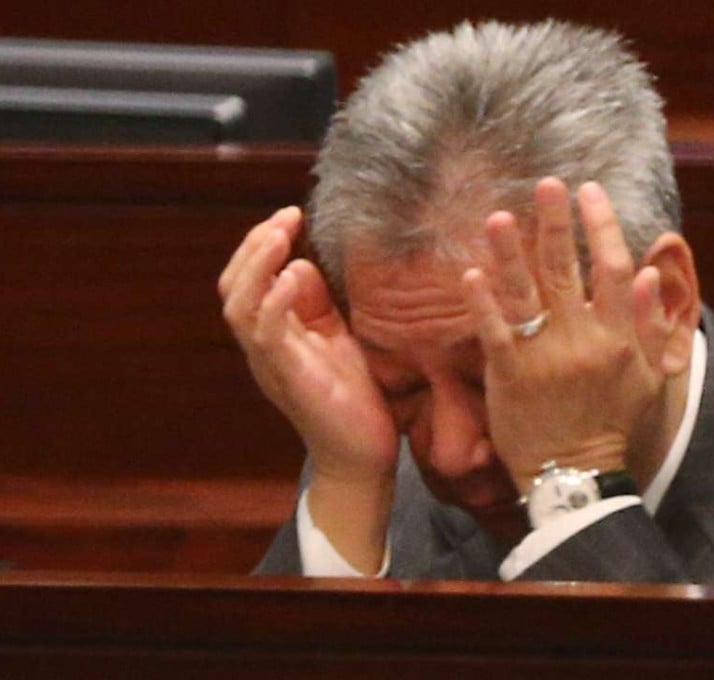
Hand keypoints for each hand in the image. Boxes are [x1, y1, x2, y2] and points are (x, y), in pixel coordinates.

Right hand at [218, 207, 399, 484]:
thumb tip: (301, 264)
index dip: (261, 244)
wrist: (363, 457)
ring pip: (240, 307)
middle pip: (233, 287)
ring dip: (258, 265)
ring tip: (280, 235)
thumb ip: (317, 304)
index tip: (291, 214)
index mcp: (273, 336)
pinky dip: (275, 302)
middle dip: (254, 246)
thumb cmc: (354, 397)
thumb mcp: (337, 339)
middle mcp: (263, 349)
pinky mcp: (290, 380)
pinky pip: (267, 336)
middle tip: (285, 217)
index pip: (247, 281)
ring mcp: (272, 365)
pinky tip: (291, 278)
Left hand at [462, 179, 671, 492]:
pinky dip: (483, 303)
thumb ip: (650, 327)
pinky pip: (495, 332)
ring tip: (498, 216)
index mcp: (618, 337)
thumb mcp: (648, 379)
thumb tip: (650, 274)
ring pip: (528, 293)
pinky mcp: (511, 376)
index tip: (590, 192)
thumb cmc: (612, 426)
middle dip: (557, 223)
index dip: (602, 226)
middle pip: (568, 269)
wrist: (577, 477)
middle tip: (547, 183)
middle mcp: (583, 339)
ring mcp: (545, 357)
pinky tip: (470, 274)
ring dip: (512, 252)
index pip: (614, 268)